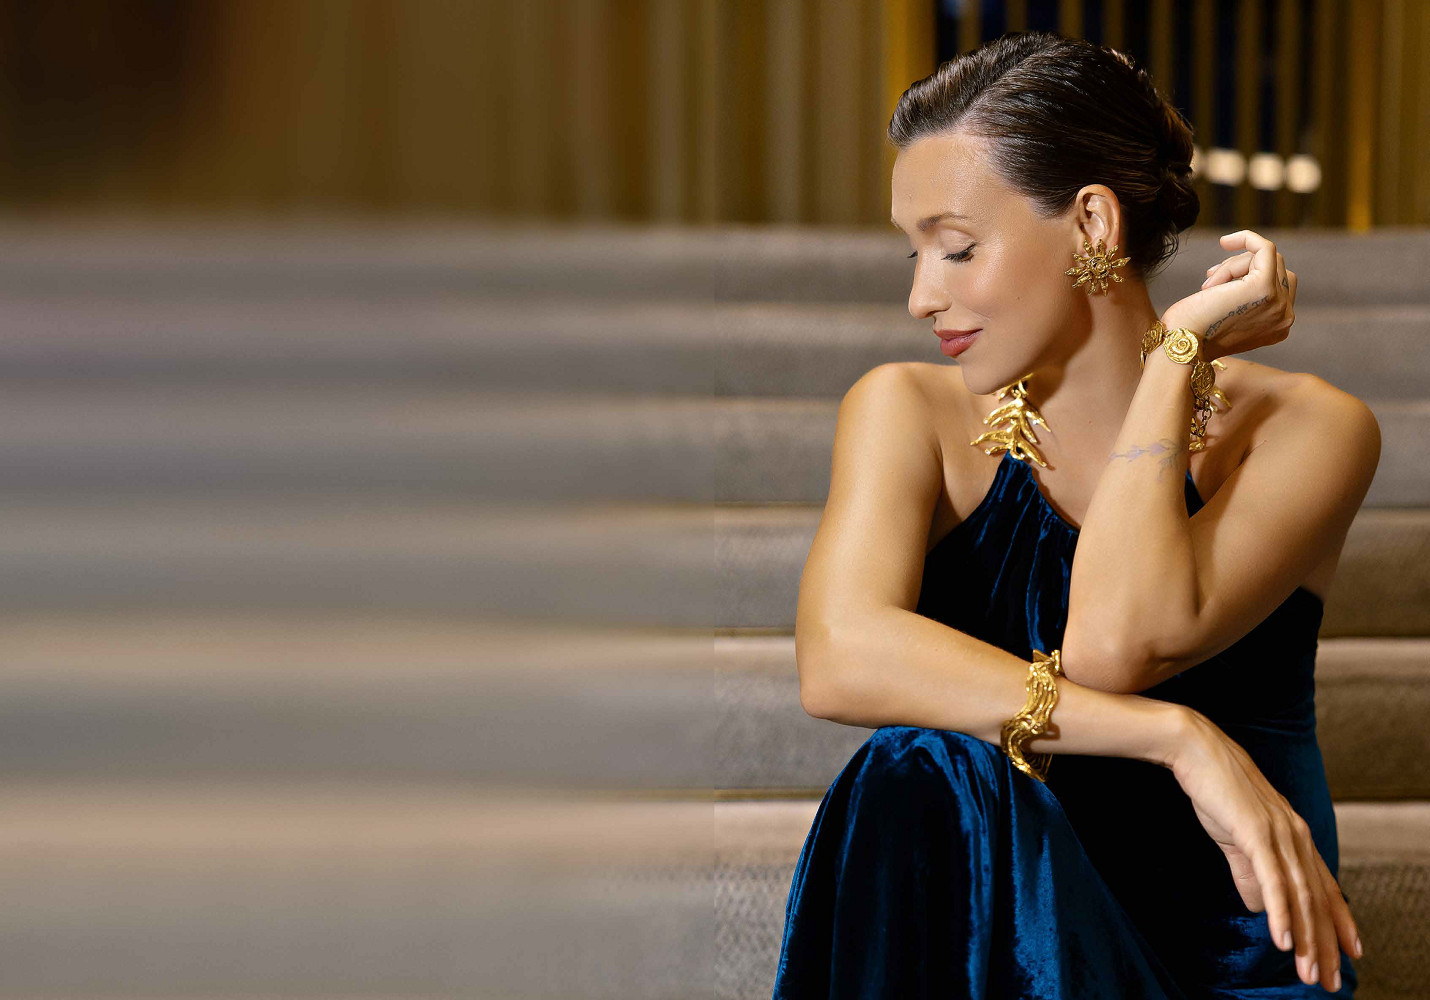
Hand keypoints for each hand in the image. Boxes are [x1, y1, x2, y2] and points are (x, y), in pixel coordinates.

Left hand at [1159, 230, 1296, 361]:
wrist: (1181, 343)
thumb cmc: (1192, 331)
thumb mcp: (1227, 316)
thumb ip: (1243, 300)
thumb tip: (1240, 271)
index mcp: (1278, 327)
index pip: (1279, 285)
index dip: (1247, 276)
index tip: (1217, 279)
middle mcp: (1285, 317)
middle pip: (1275, 269)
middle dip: (1239, 268)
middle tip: (1210, 280)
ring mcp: (1279, 302)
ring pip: (1266, 259)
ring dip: (1232, 265)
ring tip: (1208, 286)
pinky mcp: (1264, 288)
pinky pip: (1265, 249)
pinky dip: (1247, 239)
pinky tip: (1225, 242)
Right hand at [1166, 708, 1360, 990]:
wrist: (1195, 749)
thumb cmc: (1215, 789)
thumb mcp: (1235, 836)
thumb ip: (1249, 872)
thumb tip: (1260, 907)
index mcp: (1294, 836)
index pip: (1324, 888)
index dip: (1338, 923)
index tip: (1348, 956)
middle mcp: (1296, 836)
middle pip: (1318, 899)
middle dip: (1326, 945)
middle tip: (1328, 981)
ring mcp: (1279, 833)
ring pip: (1301, 896)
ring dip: (1307, 939)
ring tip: (1309, 973)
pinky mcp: (1256, 832)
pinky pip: (1273, 881)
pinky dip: (1282, 913)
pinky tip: (1284, 940)